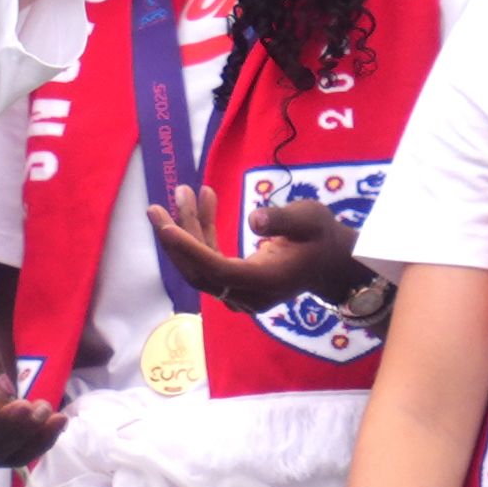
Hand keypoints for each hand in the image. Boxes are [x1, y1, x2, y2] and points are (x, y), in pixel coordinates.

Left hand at [149, 184, 374, 311]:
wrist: (332, 263)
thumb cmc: (323, 237)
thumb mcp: (312, 219)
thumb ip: (284, 220)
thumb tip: (255, 220)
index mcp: (267, 281)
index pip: (218, 271)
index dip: (190, 250)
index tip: (166, 227)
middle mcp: (249, 294)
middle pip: (200, 272)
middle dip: (176, 240)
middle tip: (155, 207)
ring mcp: (240, 294)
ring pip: (202, 265)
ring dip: (187, 230)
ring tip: (183, 192)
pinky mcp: (236, 284)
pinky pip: (210, 260)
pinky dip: (203, 232)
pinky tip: (203, 200)